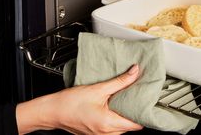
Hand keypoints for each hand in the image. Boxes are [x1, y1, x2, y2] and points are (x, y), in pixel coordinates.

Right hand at [16, 64, 142, 134]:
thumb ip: (119, 81)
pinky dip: (115, 117)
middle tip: (137, 95)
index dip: (144, 112)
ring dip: (124, 114)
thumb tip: (135, 72)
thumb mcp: (98, 88)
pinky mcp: (96, 133)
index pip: (137, 123)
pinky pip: (112, 127)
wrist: (52, 111)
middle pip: (131, 125)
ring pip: (122, 127)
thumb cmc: (69, 102)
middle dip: (135, 110)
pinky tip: (113, 105)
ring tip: (125, 98)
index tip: (148, 101)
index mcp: (109, 123)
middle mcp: (107, 134)